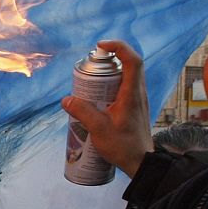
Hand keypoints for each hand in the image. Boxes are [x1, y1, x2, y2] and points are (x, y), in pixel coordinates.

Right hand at [62, 40, 150, 178]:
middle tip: (90, 66)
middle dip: (109, 59)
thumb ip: (82, 112)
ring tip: (91, 81)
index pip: (133, 61)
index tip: (101, 46)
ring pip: (127, 75)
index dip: (119, 47)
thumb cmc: (123, 146)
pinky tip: (98, 96)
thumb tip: (66, 99)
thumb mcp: (99, 130)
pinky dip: (112, 84)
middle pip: (129, 64)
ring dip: (110, 72)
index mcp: (132, 94)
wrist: (141, 162)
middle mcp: (138, 92)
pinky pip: (125, 87)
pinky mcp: (135, 106)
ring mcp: (138, 99)